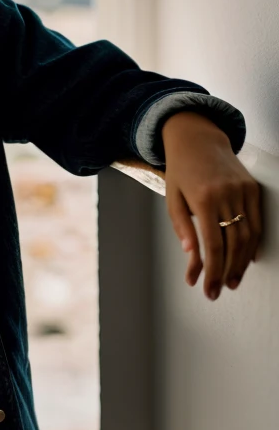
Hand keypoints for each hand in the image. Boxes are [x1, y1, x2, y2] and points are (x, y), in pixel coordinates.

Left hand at [162, 111, 262, 299]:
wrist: (199, 139)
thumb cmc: (181, 172)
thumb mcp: (173, 201)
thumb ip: (183, 230)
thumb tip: (192, 260)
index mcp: (204, 199)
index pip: (212, 245)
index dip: (212, 271)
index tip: (209, 290)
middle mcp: (227, 195)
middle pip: (233, 244)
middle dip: (227, 272)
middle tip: (221, 290)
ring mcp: (244, 191)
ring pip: (249, 235)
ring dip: (242, 262)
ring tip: (233, 280)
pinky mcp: (254, 188)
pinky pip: (258, 221)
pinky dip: (254, 243)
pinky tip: (247, 259)